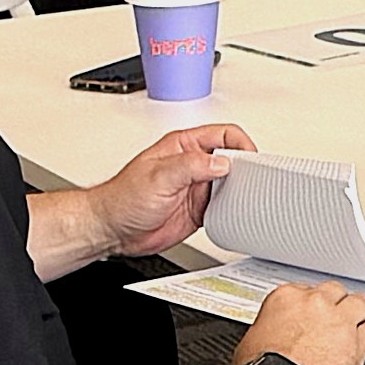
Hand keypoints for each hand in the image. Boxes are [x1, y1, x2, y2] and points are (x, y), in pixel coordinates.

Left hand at [86, 120, 249, 259]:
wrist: (112, 230)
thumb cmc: (122, 198)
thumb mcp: (158, 176)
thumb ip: (191, 166)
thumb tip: (222, 162)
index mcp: (183, 146)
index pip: (223, 135)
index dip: (241, 144)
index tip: (250, 158)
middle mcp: (192, 165)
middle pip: (232, 158)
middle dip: (245, 167)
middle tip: (251, 180)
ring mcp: (196, 187)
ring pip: (231, 183)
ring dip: (239, 190)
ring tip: (244, 197)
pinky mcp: (198, 209)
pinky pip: (224, 207)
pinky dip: (232, 210)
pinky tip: (231, 213)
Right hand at [250, 280, 364, 364]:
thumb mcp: (255, 338)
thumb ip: (274, 327)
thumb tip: (275, 334)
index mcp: (286, 298)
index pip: (307, 291)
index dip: (314, 304)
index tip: (314, 312)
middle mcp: (315, 304)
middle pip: (335, 292)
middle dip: (337, 303)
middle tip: (337, 314)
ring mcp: (339, 321)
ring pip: (359, 303)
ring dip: (360, 311)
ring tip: (362, 316)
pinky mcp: (358, 342)